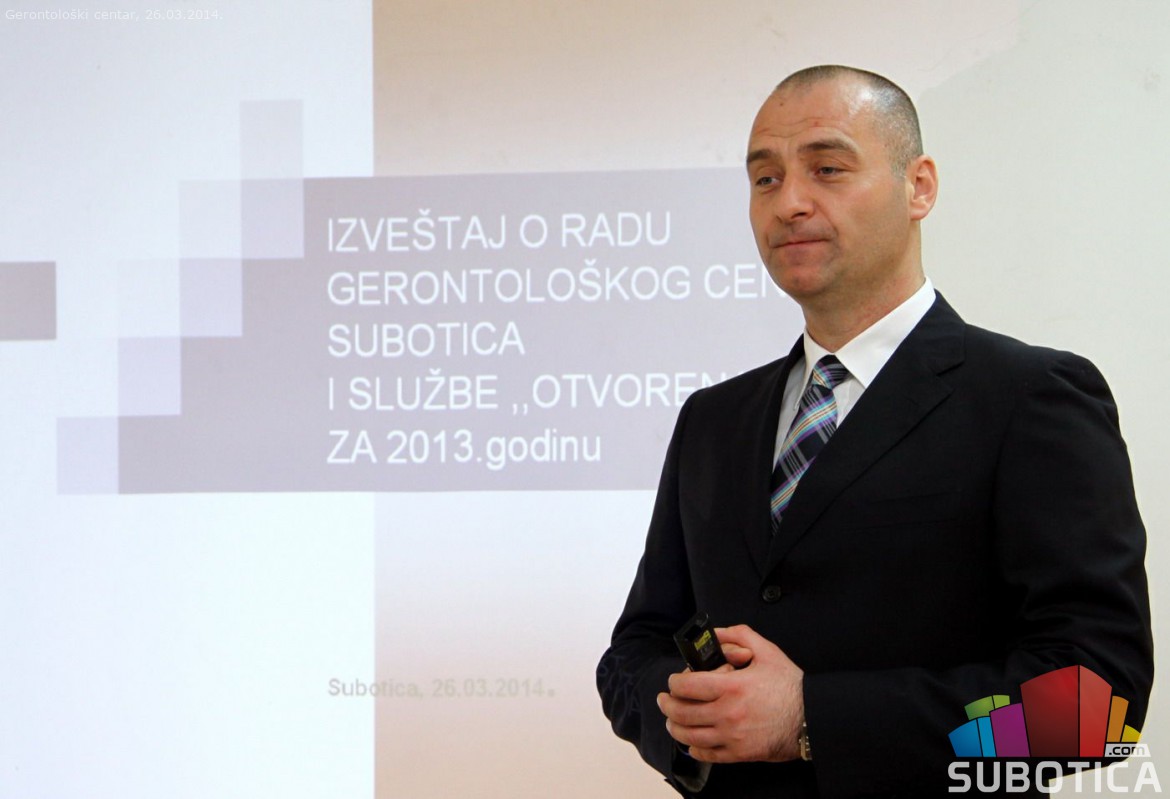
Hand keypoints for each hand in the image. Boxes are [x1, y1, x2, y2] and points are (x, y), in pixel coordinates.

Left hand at [656, 624, 803, 762]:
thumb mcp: (767, 651)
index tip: (674, 680)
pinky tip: (691, 741)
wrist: (812, 718)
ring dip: (675, 726)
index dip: (674, 682)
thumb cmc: (791, 686)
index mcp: (732, 687)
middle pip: (682, 712)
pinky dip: (694, 748)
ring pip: (689, 735)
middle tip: (664, 700)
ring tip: (672, 720)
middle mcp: (728, 713)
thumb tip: (715, 634)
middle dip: (667, 704)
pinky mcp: (739, 753)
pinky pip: (707, 754)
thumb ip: (738, 636)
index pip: (687, 686)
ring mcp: (732, 736)